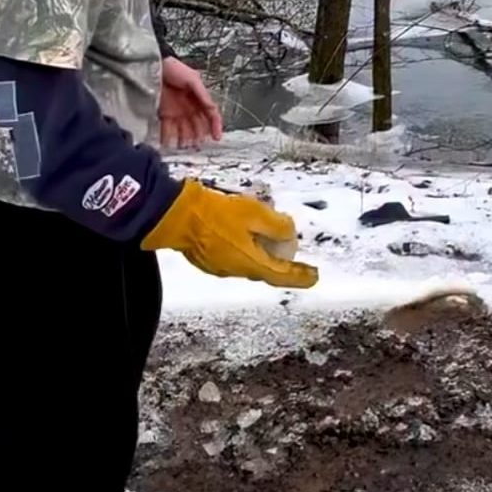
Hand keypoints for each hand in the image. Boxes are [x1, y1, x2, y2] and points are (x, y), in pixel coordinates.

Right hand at [142, 180, 318, 288]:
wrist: (177, 215)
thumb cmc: (215, 214)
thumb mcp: (255, 214)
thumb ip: (277, 225)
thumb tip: (289, 232)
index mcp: (250, 263)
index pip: (282, 276)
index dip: (300, 277)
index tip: (314, 276)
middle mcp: (236, 270)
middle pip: (265, 269)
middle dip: (280, 262)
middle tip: (292, 252)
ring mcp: (219, 267)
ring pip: (248, 262)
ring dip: (260, 252)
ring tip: (266, 235)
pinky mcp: (207, 259)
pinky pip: (233, 256)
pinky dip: (244, 247)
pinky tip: (243, 232)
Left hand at [159, 57, 222, 149]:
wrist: (154, 65)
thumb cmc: (174, 68)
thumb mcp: (192, 79)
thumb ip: (203, 94)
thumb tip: (212, 107)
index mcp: (199, 100)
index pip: (211, 115)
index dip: (215, 126)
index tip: (216, 137)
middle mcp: (190, 108)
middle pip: (197, 126)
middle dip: (198, 137)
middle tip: (197, 146)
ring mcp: (177, 112)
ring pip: (183, 130)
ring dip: (184, 140)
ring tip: (183, 147)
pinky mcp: (164, 114)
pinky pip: (167, 129)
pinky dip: (167, 138)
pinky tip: (168, 144)